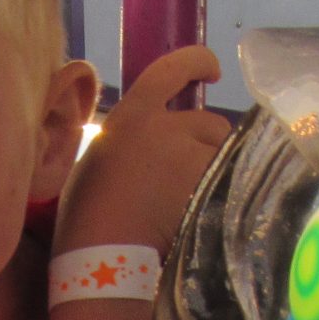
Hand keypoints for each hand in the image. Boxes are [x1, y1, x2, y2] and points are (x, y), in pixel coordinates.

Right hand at [54, 46, 230, 259]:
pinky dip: (225, 194)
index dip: (196, 62)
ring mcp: (192, 158)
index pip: (171, 70)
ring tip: (192, 200)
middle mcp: (166, 128)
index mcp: (131, 117)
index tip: (213, 69)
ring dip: (216, 168)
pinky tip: (205, 214)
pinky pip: (231, 180)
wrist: (102, 257)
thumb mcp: (97, 159)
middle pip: (209, 122)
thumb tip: (150, 138)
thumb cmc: (87, 216)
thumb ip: (128, 140)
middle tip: (189, 176)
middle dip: (207, 142)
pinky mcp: (211, 187)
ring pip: (223, 152)